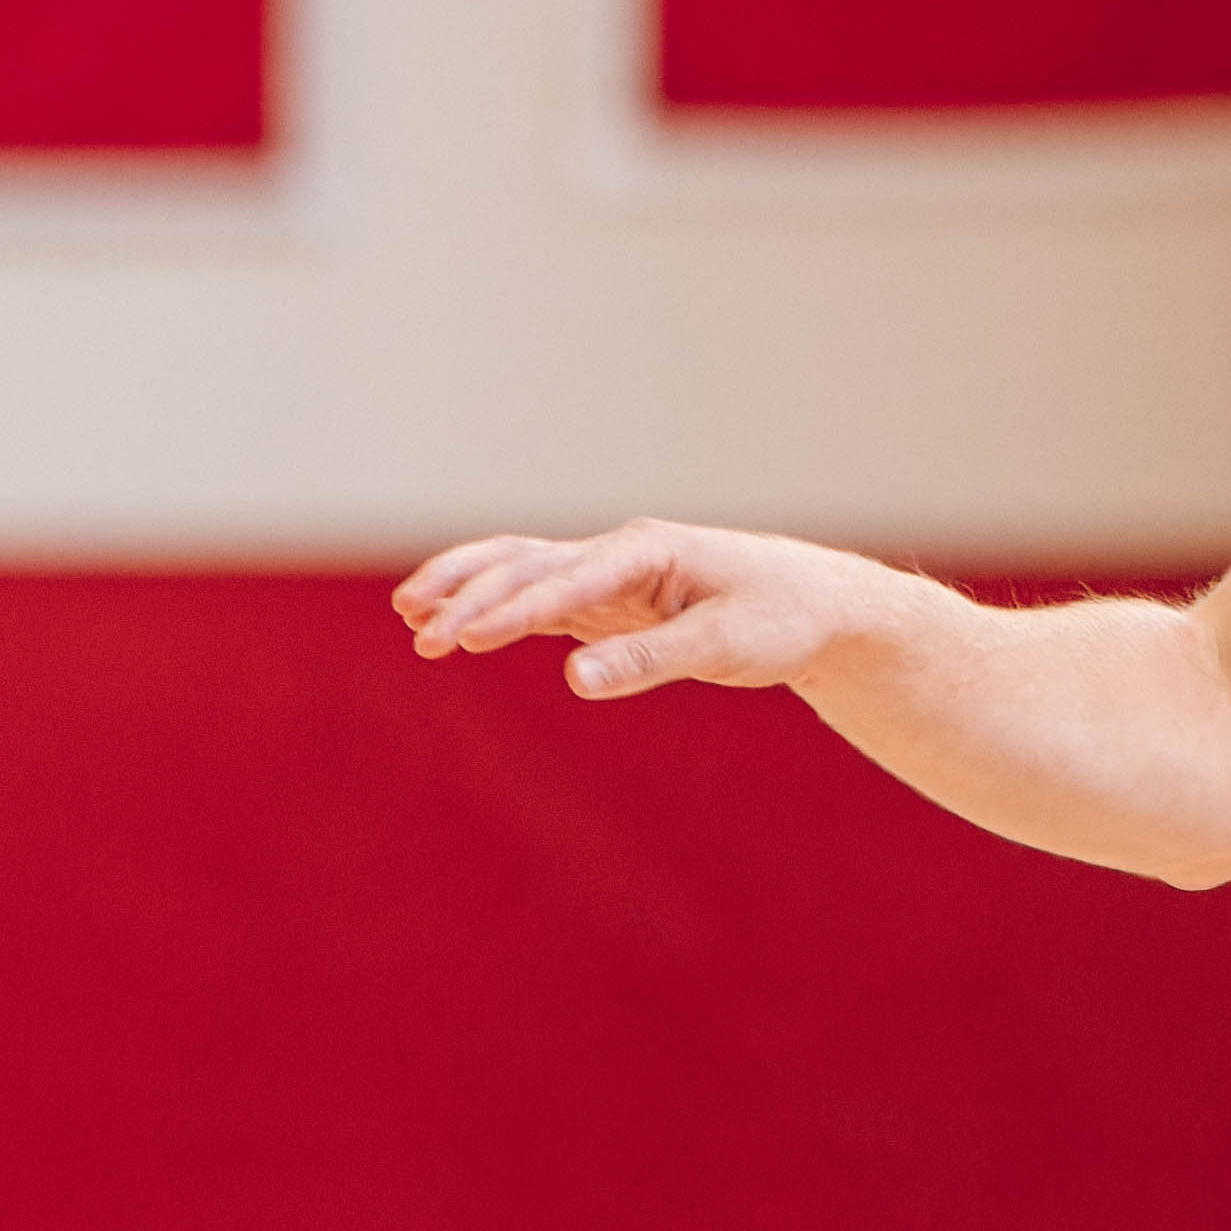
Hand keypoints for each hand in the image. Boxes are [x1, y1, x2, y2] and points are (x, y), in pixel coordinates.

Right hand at [392, 520, 905, 703]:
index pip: (566, 579)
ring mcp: (612, 574)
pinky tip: (460, 629)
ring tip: (410, 615)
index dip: (513, 609)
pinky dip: (499, 608)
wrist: (820, 605)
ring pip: (523, 571)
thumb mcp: (725, 645)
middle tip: (422, 637)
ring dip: (468, 589)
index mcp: (648, 550)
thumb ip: (648, 660)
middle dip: (470, 598)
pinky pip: (542, 597)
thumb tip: (574, 680)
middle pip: (527, 565)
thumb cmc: (782, 618)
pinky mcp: (613, 601)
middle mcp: (621, 552)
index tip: (466, 638)